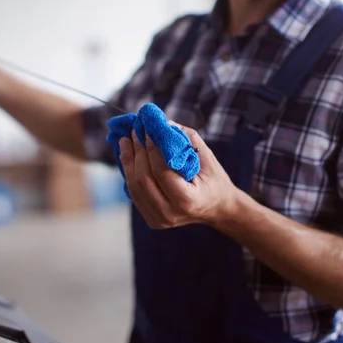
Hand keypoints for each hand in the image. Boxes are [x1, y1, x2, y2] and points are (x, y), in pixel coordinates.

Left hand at [119, 122, 240, 228]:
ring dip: (128, 161)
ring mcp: (159, 219)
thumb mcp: (207, 158)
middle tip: (135, 132)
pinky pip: (134, 193)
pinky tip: (128, 156)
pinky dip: (130, 172)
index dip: (152, 149)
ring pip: (134, 187)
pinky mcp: (151, 219)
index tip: (148, 130)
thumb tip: (162, 123)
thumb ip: (186, 139)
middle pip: (143, 180)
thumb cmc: (214, 181)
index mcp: (187, 200)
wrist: (217, 208)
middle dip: (137, 152)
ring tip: (126, 141)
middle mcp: (170, 214)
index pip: (162, 172)